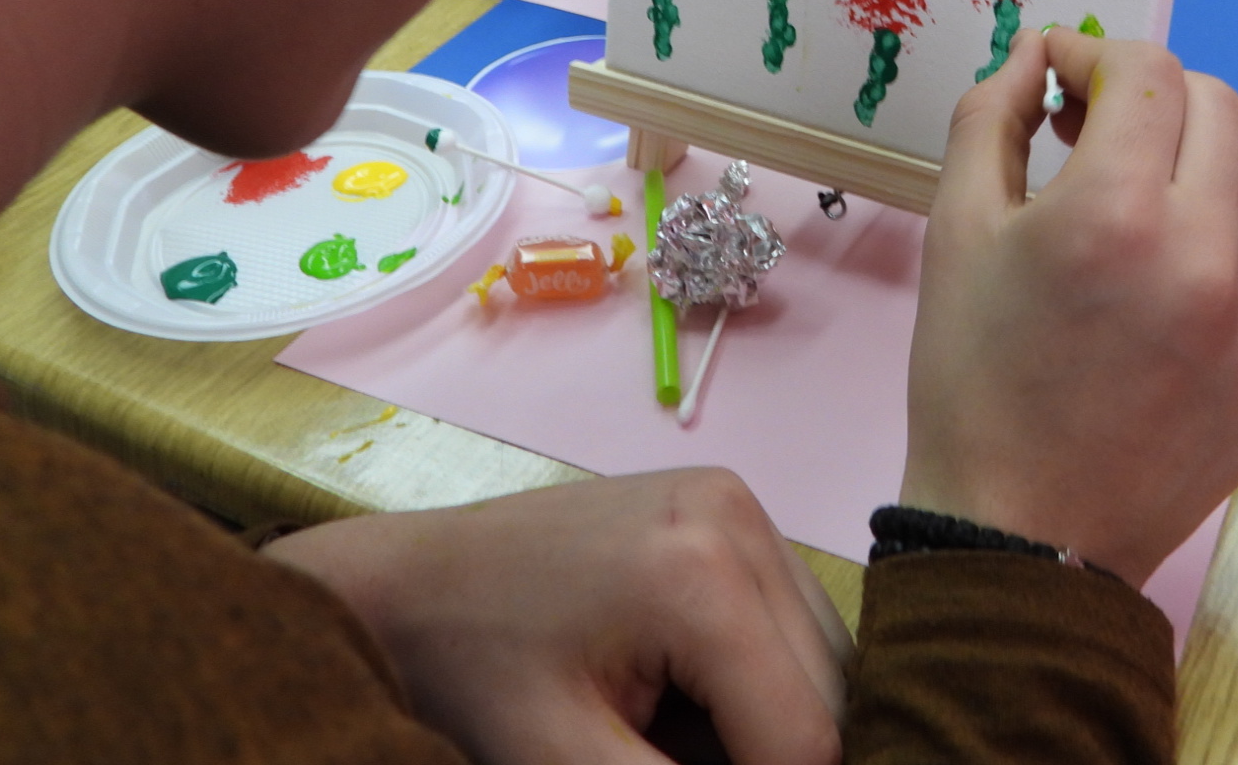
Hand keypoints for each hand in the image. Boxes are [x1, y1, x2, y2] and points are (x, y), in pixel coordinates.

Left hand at [264, 470, 849, 764]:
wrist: (407, 585)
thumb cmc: (471, 676)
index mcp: (700, 571)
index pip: (807, 738)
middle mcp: (738, 513)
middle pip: (829, 692)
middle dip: (765, 752)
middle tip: (654, 749)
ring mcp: (738, 497)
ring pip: (825, 657)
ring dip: (769, 717)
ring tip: (666, 728)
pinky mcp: (729, 505)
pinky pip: (792, 619)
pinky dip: (760, 675)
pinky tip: (683, 689)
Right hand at [900, 27, 1237, 584]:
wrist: (1021, 540)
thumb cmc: (970, 378)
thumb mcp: (954, 230)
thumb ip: (990, 118)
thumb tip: (1035, 54)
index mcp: (1116, 214)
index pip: (1148, 71)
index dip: (1097, 54)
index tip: (1058, 77)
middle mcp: (1206, 259)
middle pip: (1217, 109)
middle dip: (1151, 97)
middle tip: (1088, 129)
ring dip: (1188, 170)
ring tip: (1121, 213)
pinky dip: (1210, 254)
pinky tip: (1150, 298)